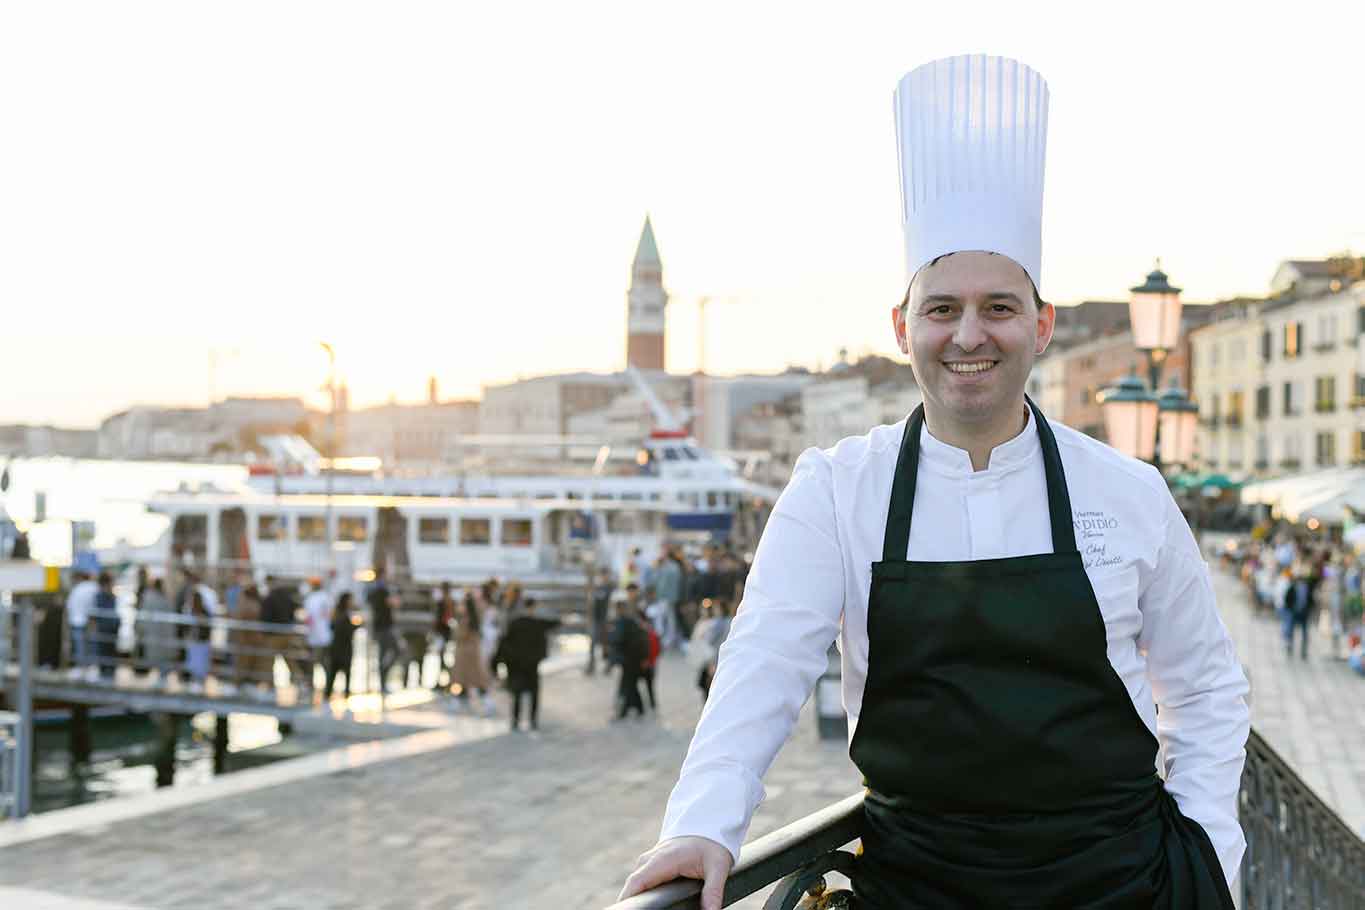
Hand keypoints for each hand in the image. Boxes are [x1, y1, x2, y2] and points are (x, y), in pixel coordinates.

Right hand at [618, 836, 732, 909]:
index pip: (636, 883)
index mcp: (662, 860)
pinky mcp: (651, 865)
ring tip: (646, 909)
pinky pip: (640, 881)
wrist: (708, 824)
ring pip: (635, 884)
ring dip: (638, 897)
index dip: (629, 899)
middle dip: (633, 902)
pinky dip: (642, 892)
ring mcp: (648, 862)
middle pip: (632, 886)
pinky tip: (650, 903)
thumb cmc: (712, 844)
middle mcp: (650, 860)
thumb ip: (713, 891)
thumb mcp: (718, 867)